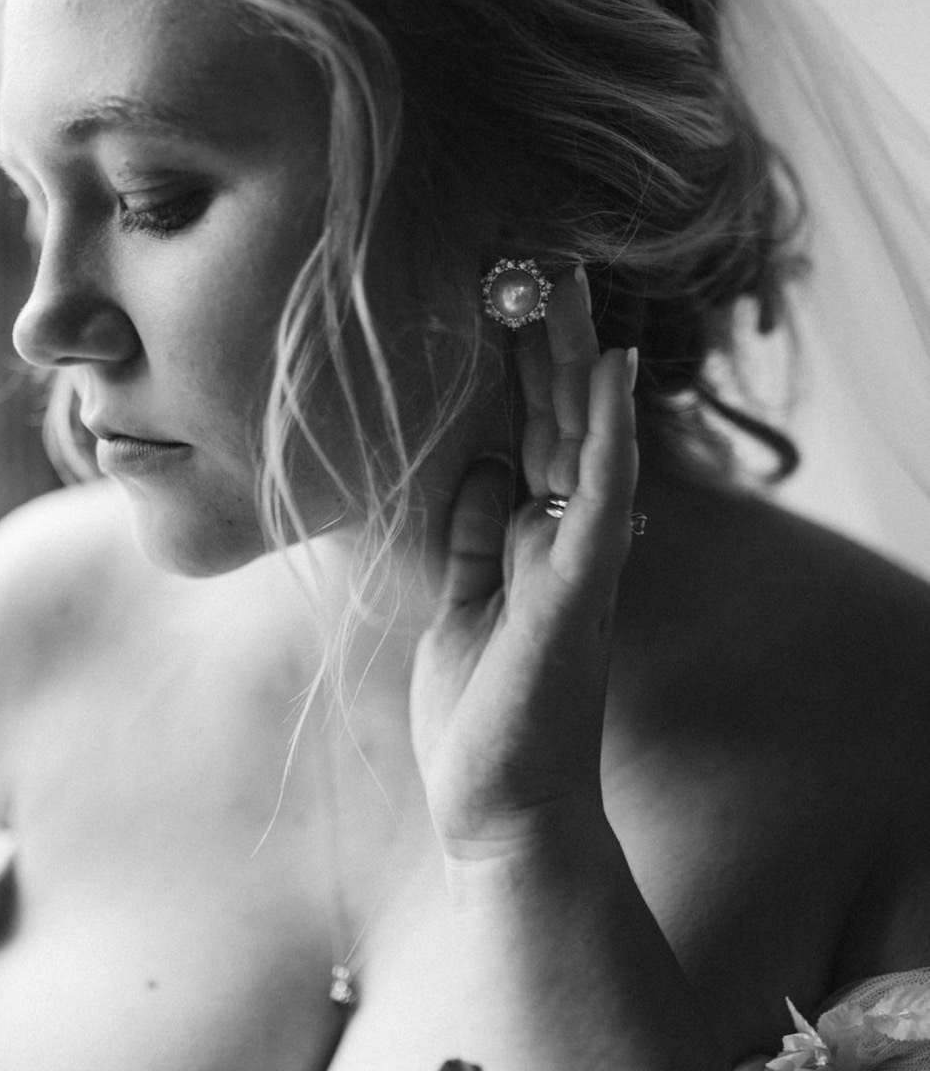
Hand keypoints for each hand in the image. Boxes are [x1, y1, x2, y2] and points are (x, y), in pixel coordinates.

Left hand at [410, 266, 638, 858]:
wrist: (500, 813)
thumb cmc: (481, 720)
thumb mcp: (460, 610)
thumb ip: (474, 539)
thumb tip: (483, 468)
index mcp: (531, 542)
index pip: (530, 434)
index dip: (519, 365)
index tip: (501, 294)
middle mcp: (562, 539)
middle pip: (557, 420)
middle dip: (547, 339)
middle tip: (535, 257)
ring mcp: (576, 560)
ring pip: (582, 439)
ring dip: (575, 357)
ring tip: (568, 280)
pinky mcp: (578, 588)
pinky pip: (601, 494)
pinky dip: (608, 430)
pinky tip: (610, 370)